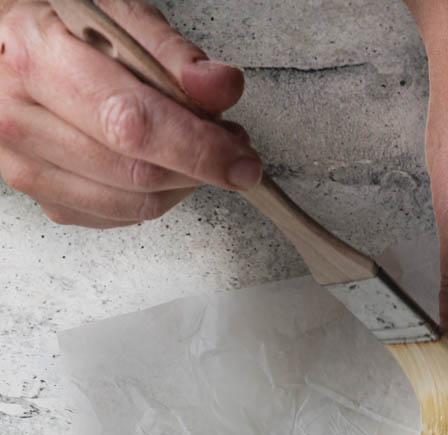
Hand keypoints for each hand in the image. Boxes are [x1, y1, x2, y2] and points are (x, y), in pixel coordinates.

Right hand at [0, 0, 261, 227]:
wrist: (6, 53)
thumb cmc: (58, 30)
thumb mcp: (115, 17)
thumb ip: (172, 54)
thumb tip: (220, 88)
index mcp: (36, 58)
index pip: (132, 123)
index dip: (197, 148)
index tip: (240, 160)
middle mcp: (21, 117)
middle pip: (136, 172)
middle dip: (198, 167)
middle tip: (230, 148)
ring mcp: (26, 167)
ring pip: (133, 204)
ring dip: (181, 186)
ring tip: (197, 152)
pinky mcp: (44, 200)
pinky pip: (119, 217)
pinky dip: (154, 198)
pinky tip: (159, 165)